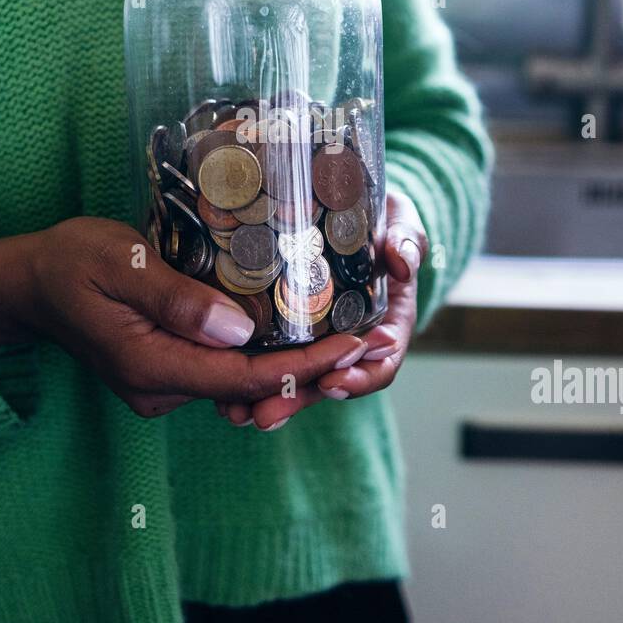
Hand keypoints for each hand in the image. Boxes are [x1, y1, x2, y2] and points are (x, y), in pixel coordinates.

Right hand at [0, 217, 365, 418]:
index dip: (304, 364)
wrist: (28, 284)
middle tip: (369, 337)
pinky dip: (259, 353)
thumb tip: (239, 332)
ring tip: (347, 332)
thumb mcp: (120, 263)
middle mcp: (160, 387)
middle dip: (311, 367)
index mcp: (151, 364)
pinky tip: (294, 326)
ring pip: (239, 379)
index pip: (244, 376)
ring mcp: (161, 384)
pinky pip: (221, 367)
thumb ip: (177, 299)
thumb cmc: (70, 262)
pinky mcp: (164, 370)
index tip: (354, 342)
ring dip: (290, 362)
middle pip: (250, 386)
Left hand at [219, 189, 428, 429]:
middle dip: (297, 399)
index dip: (359, 378)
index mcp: (386, 326)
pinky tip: (216, 392)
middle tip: (266, 414)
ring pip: (293, 378)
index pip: (379, 364)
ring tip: (233, 412)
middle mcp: (349, 342)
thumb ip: (407, 241)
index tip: (332, 381)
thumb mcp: (400, 224)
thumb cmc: (384, 220)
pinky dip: (244, 379)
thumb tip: (403, 265)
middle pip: (326, 381)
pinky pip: (267, 359)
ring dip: (265, 399)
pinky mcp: (282, 331)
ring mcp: (315, 341)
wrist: (349, 207)